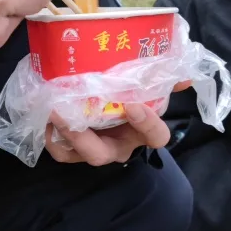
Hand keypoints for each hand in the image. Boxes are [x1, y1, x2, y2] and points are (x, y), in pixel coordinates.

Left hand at [44, 82, 191, 165]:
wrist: (111, 106)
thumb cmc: (132, 97)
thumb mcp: (148, 89)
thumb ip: (165, 81)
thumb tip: (185, 76)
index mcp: (141, 132)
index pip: (155, 137)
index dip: (147, 124)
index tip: (133, 105)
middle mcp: (117, 146)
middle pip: (100, 154)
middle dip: (82, 136)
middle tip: (64, 111)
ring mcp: (94, 149)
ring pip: (75, 154)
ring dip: (61, 135)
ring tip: (50, 112)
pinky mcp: (75, 150)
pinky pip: (61, 152)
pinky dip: (52, 136)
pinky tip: (45, 116)